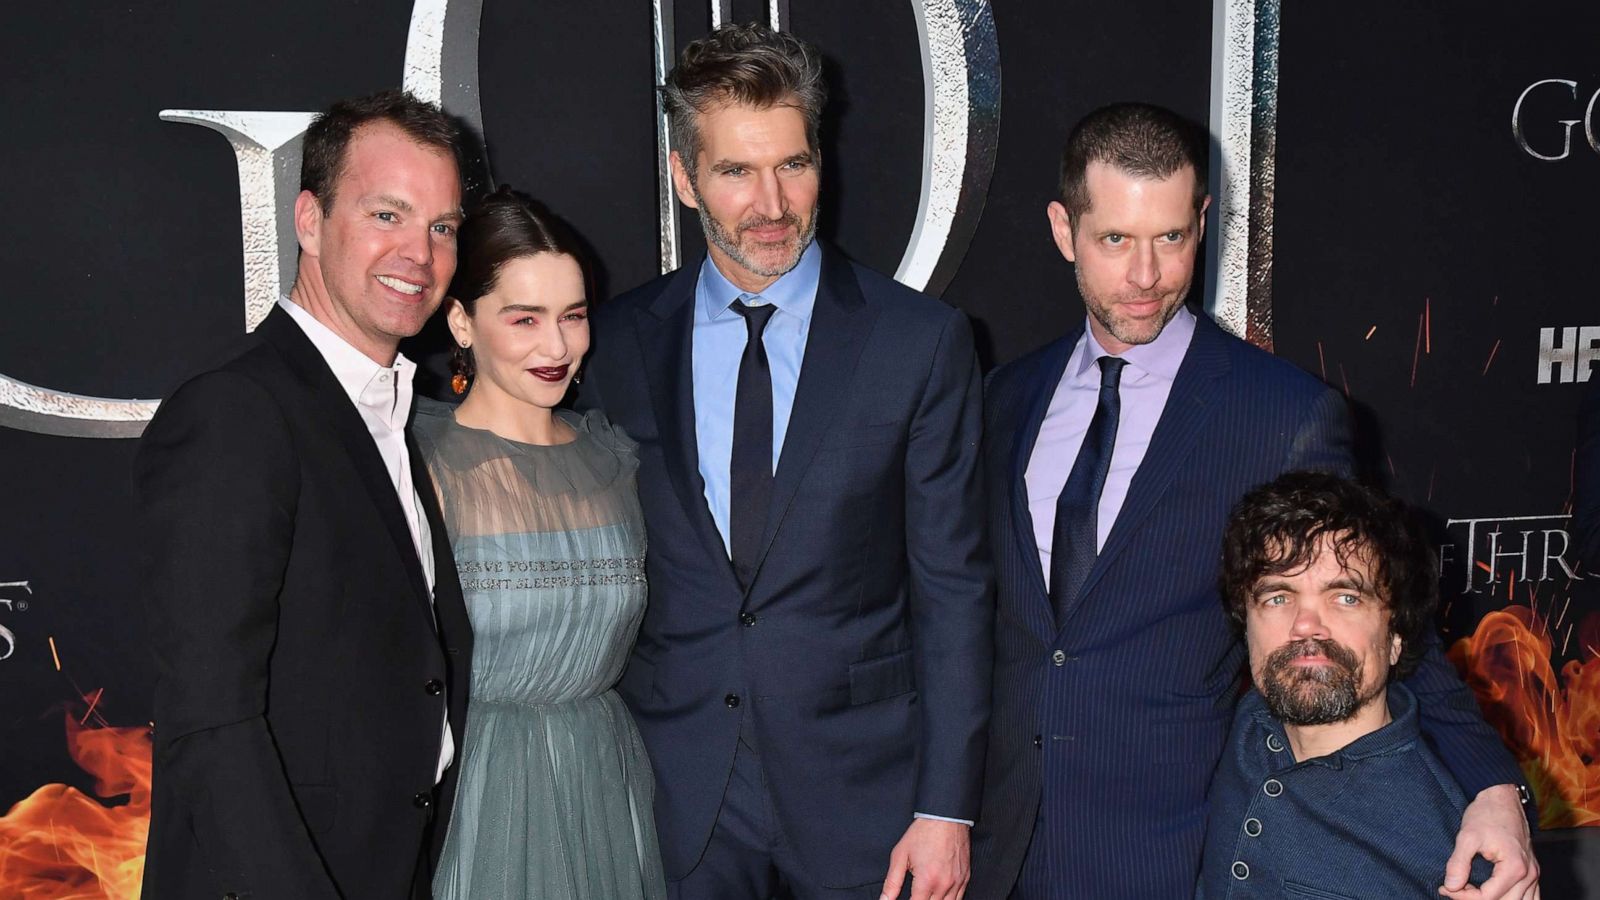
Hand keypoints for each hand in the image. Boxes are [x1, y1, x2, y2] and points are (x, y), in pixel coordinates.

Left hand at [880, 818, 968, 899]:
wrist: (945, 816)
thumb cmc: (923, 833)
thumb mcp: (900, 856)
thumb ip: (892, 883)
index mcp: (926, 881)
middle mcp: (944, 885)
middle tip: (914, 895)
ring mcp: (957, 882)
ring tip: (925, 895)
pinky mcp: (965, 878)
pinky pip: (959, 898)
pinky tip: (938, 896)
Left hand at [1439, 783, 1538, 899]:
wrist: (1503, 798)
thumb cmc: (1487, 814)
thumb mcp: (1467, 836)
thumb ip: (1458, 863)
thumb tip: (1451, 887)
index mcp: (1515, 868)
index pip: (1488, 898)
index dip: (1463, 897)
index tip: (1446, 887)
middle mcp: (1530, 875)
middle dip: (1475, 899)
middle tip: (1454, 889)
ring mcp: (1534, 875)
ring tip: (1470, 892)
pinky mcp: (1532, 872)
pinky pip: (1530, 897)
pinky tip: (1491, 895)